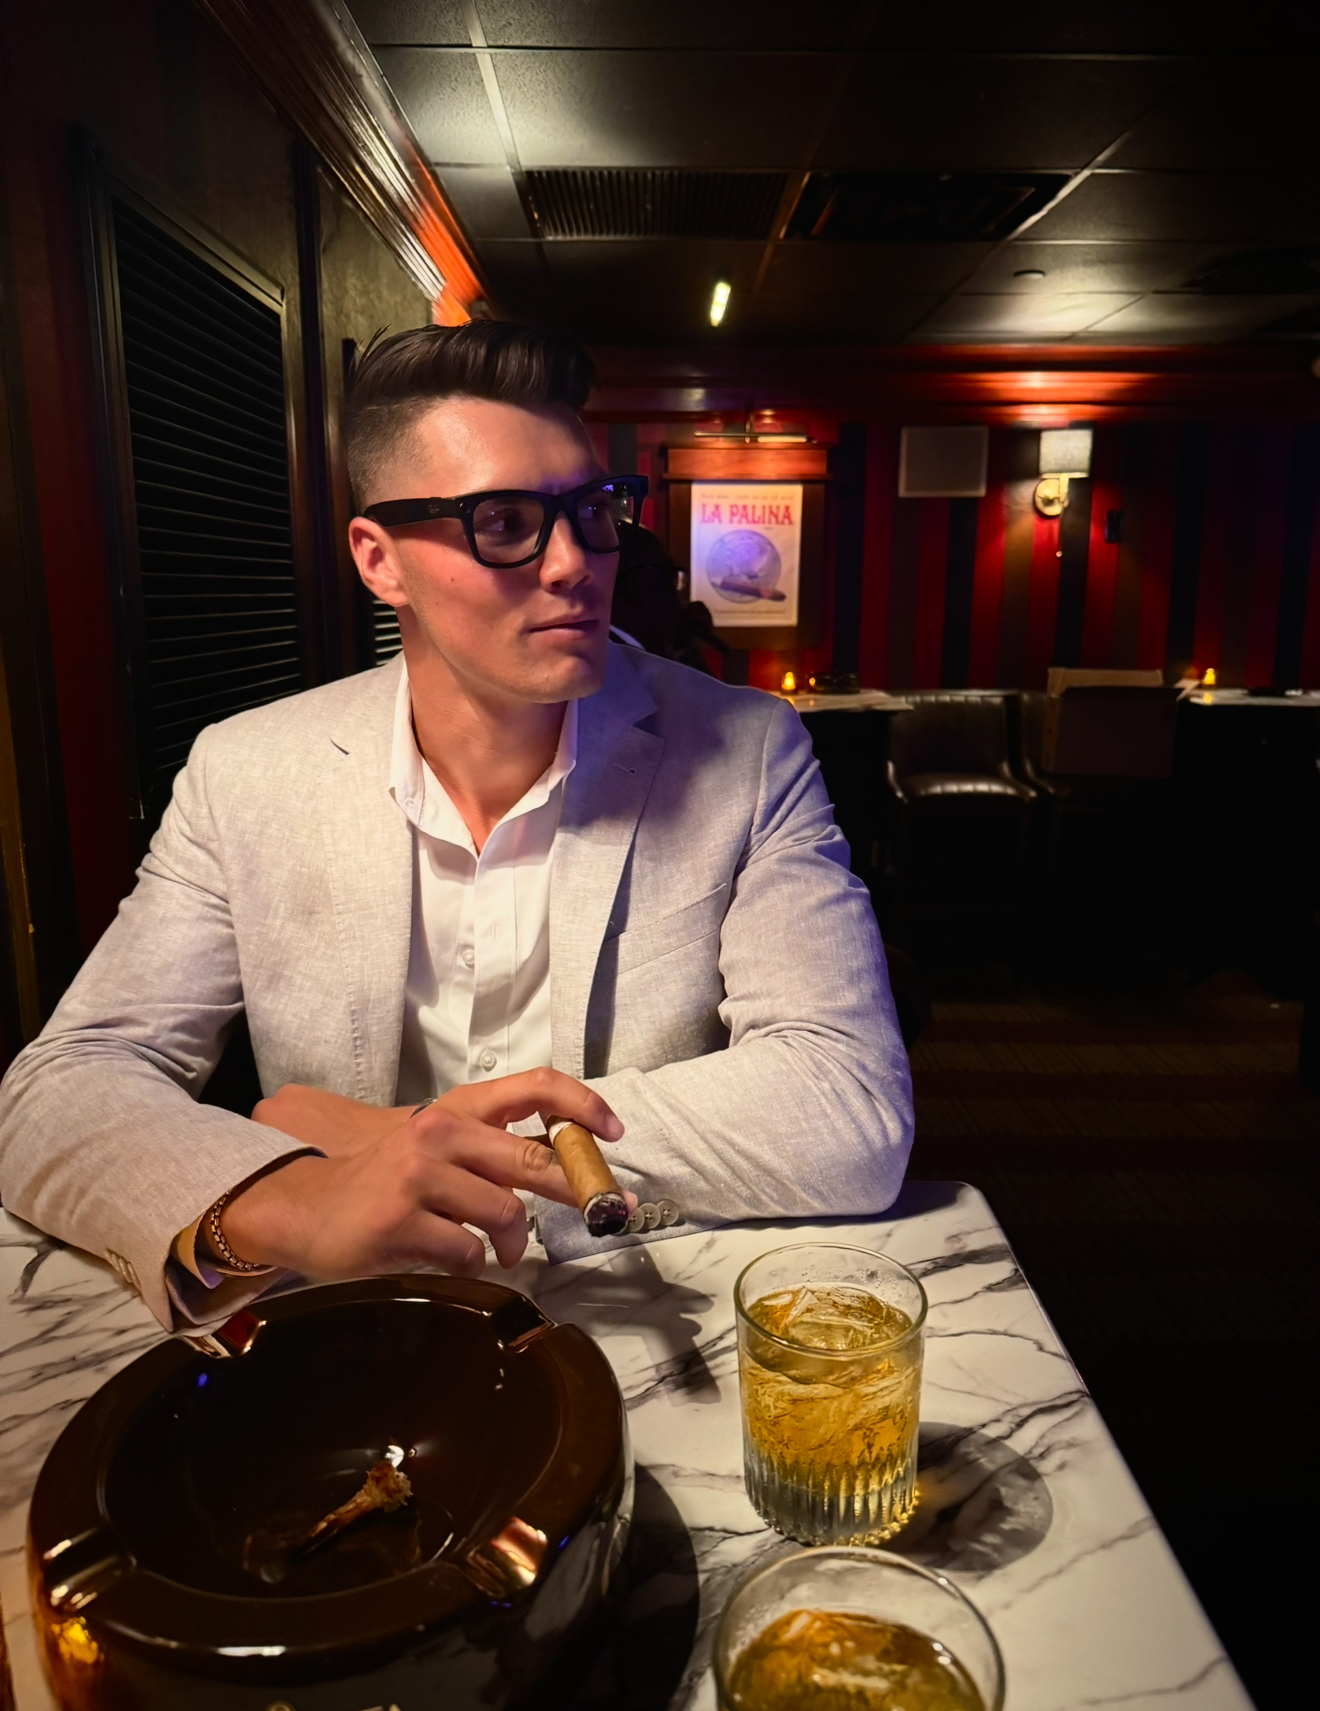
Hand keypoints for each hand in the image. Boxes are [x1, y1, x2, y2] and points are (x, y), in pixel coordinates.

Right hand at [223, 1068, 623, 1279]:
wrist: (301, 1207)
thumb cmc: (381, 1182)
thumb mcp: (435, 1149)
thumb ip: (489, 1153)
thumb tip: (565, 1170)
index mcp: (454, 1110)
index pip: (534, 1086)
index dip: (582, 1105)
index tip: (613, 1132)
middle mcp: (439, 1134)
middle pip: (533, 1160)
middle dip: (577, 1190)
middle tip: (602, 1212)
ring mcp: (418, 1177)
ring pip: (504, 1213)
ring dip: (513, 1243)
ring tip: (503, 1253)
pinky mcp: (401, 1222)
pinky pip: (467, 1251)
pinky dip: (474, 1262)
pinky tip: (453, 1257)